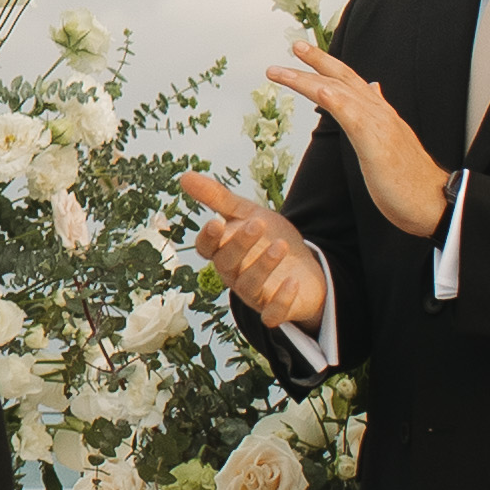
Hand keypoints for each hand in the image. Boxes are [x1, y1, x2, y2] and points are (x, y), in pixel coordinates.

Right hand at [179, 165, 332, 332]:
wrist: (304, 265)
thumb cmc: (268, 238)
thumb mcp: (247, 212)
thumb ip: (218, 198)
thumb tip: (185, 176)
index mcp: (223, 251)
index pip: (206, 248)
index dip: (209, 238)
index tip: (217, 222)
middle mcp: (234, 274)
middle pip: (226, 264)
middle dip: (240, 245)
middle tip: (257, 224)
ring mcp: (254, 293)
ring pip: (249, 286)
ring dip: (262, 267)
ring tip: (280, 246)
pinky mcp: (275, 309)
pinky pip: (272, 313)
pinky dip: (280, 301)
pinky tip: (292, 282)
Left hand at [259, 33, 450, 247]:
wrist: (434, 203)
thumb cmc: (410, 179)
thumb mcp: (389, 140)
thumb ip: (378, 114)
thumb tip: (373, 88)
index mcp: (380, 114)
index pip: (351, 81)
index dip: (327, 64)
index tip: (303, 51)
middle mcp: (380, 113)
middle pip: (344, 79)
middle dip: (316, 61)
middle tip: (294, 44)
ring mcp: (380, 126)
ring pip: (341, 93)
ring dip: (310, 79)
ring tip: (283, 71)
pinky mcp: (378, 145)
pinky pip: (354, 118)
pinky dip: (336, 102)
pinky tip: (320, 91)